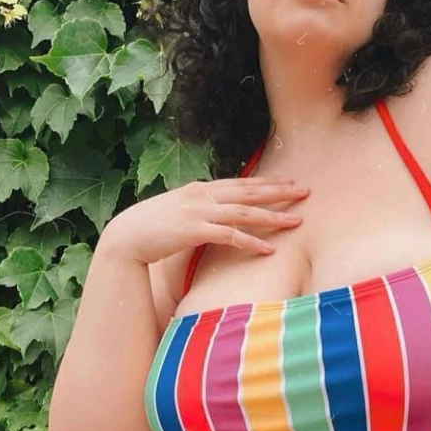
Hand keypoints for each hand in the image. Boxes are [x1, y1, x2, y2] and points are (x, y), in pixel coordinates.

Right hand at [99, 175, 310, 266]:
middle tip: (304, 191)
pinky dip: (252, 241)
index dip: (266, 182)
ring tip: (297, 220)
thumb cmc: (149, 227)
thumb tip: (215, 215)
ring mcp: (199, 212)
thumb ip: (198, 209)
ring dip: (273, 216)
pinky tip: (269, 249)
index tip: (288, 181)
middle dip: (279, 191)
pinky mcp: (195, 231)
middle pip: (249, 190)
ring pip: (245, 211)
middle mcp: (203, 196)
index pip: (240, 182)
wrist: (125, 236)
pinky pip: (231, 236)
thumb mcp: (178, 211)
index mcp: (200, 189)